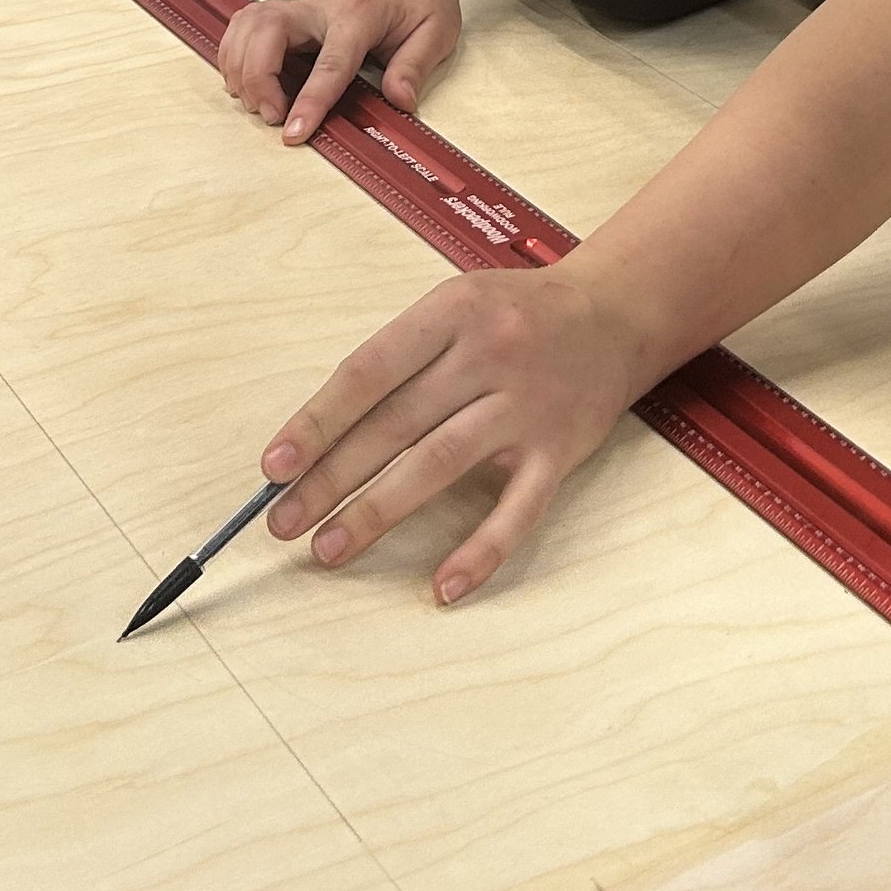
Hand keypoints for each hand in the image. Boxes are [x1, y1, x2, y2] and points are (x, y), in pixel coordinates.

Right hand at [217, 0, 461, 144]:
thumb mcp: (436, 32)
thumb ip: (414, 67)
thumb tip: (399, 103)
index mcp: (360, 14)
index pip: (330, 62)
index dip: (310, 100)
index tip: (294, 132)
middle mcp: (321, 6)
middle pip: (268, 31)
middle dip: (257, 78)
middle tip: (271, 115)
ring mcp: (299, 6)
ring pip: (249, 24)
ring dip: (240, 66)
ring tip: (256, 102)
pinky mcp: (287, 12)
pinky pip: (245, 25)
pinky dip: (235, 53)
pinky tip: (246, 79)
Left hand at [261, 263, 645, 601]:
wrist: (616, 311)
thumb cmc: (517, 312)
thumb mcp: (455, 304)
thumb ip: (399, 359)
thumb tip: (323, 434)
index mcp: (453, 312)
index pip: (369, 372)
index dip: (317, 422)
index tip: (274, 467)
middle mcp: (490, 355)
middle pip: (397, 424)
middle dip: (331, 478)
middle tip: (283, 522)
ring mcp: (528, 406)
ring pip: (441, 464)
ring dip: (379, 511)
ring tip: (329, 548)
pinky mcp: (561, 451)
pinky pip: (518, 510)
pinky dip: (481, 551)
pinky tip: (444, 586)